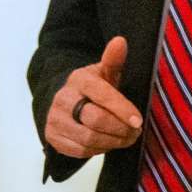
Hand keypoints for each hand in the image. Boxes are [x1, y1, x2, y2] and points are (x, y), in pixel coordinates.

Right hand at [44, 36, 143, 158]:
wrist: (67, 101)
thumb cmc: (95, 87)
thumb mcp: (105, 72)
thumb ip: (114, 60)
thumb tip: (120, 41)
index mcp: (79, 80)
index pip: (102, 95)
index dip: (122, 109)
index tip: (138, 121)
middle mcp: (63, 99)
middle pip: (95, 120)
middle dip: (120, 128)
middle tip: (135, 131)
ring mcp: (55, 119)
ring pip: (88, 139)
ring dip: (112, 141)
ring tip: (127, 138)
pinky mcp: (52, 137)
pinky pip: (79, 151)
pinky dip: (99, 150)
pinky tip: (108, 142)